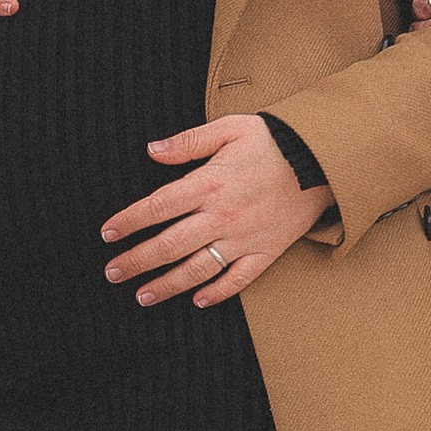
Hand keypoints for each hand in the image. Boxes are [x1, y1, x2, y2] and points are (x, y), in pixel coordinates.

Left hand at [101, 115, 332, 308]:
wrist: (323, 157)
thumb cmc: (274, 139)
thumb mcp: (230, 128)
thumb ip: (188, 141)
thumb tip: (151, 150)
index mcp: (208, 183)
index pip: (156, 207)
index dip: (128, 222)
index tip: (107, 234)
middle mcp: (221, 215)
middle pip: (169, 245)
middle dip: (136, 261)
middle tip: (112, 273)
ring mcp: (244, 237)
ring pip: (197, 269)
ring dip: (167, 285)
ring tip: (142, 296)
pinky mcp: (267, 250)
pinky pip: (239, 279)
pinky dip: (218, 293)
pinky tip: (198, 301)